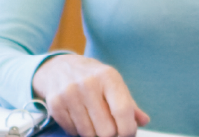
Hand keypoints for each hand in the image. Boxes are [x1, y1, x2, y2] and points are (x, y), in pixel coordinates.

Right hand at [32, 54, 148, 136]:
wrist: (57, 67)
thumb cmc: (92, 78)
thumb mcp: (113, 84)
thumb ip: (130, 104)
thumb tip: (143, 121)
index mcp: (108, 77)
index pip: (123, 111)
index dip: (128, 130)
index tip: (127, 133)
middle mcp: (87, 84)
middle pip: (106, 130)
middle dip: (110, 134)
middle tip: (108, 127)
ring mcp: (69, 94)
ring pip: (88, 133)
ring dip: (93, 132)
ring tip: (92, 120)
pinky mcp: (55, 104)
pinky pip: (72, 131)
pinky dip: (77, 130)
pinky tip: (78, 117)